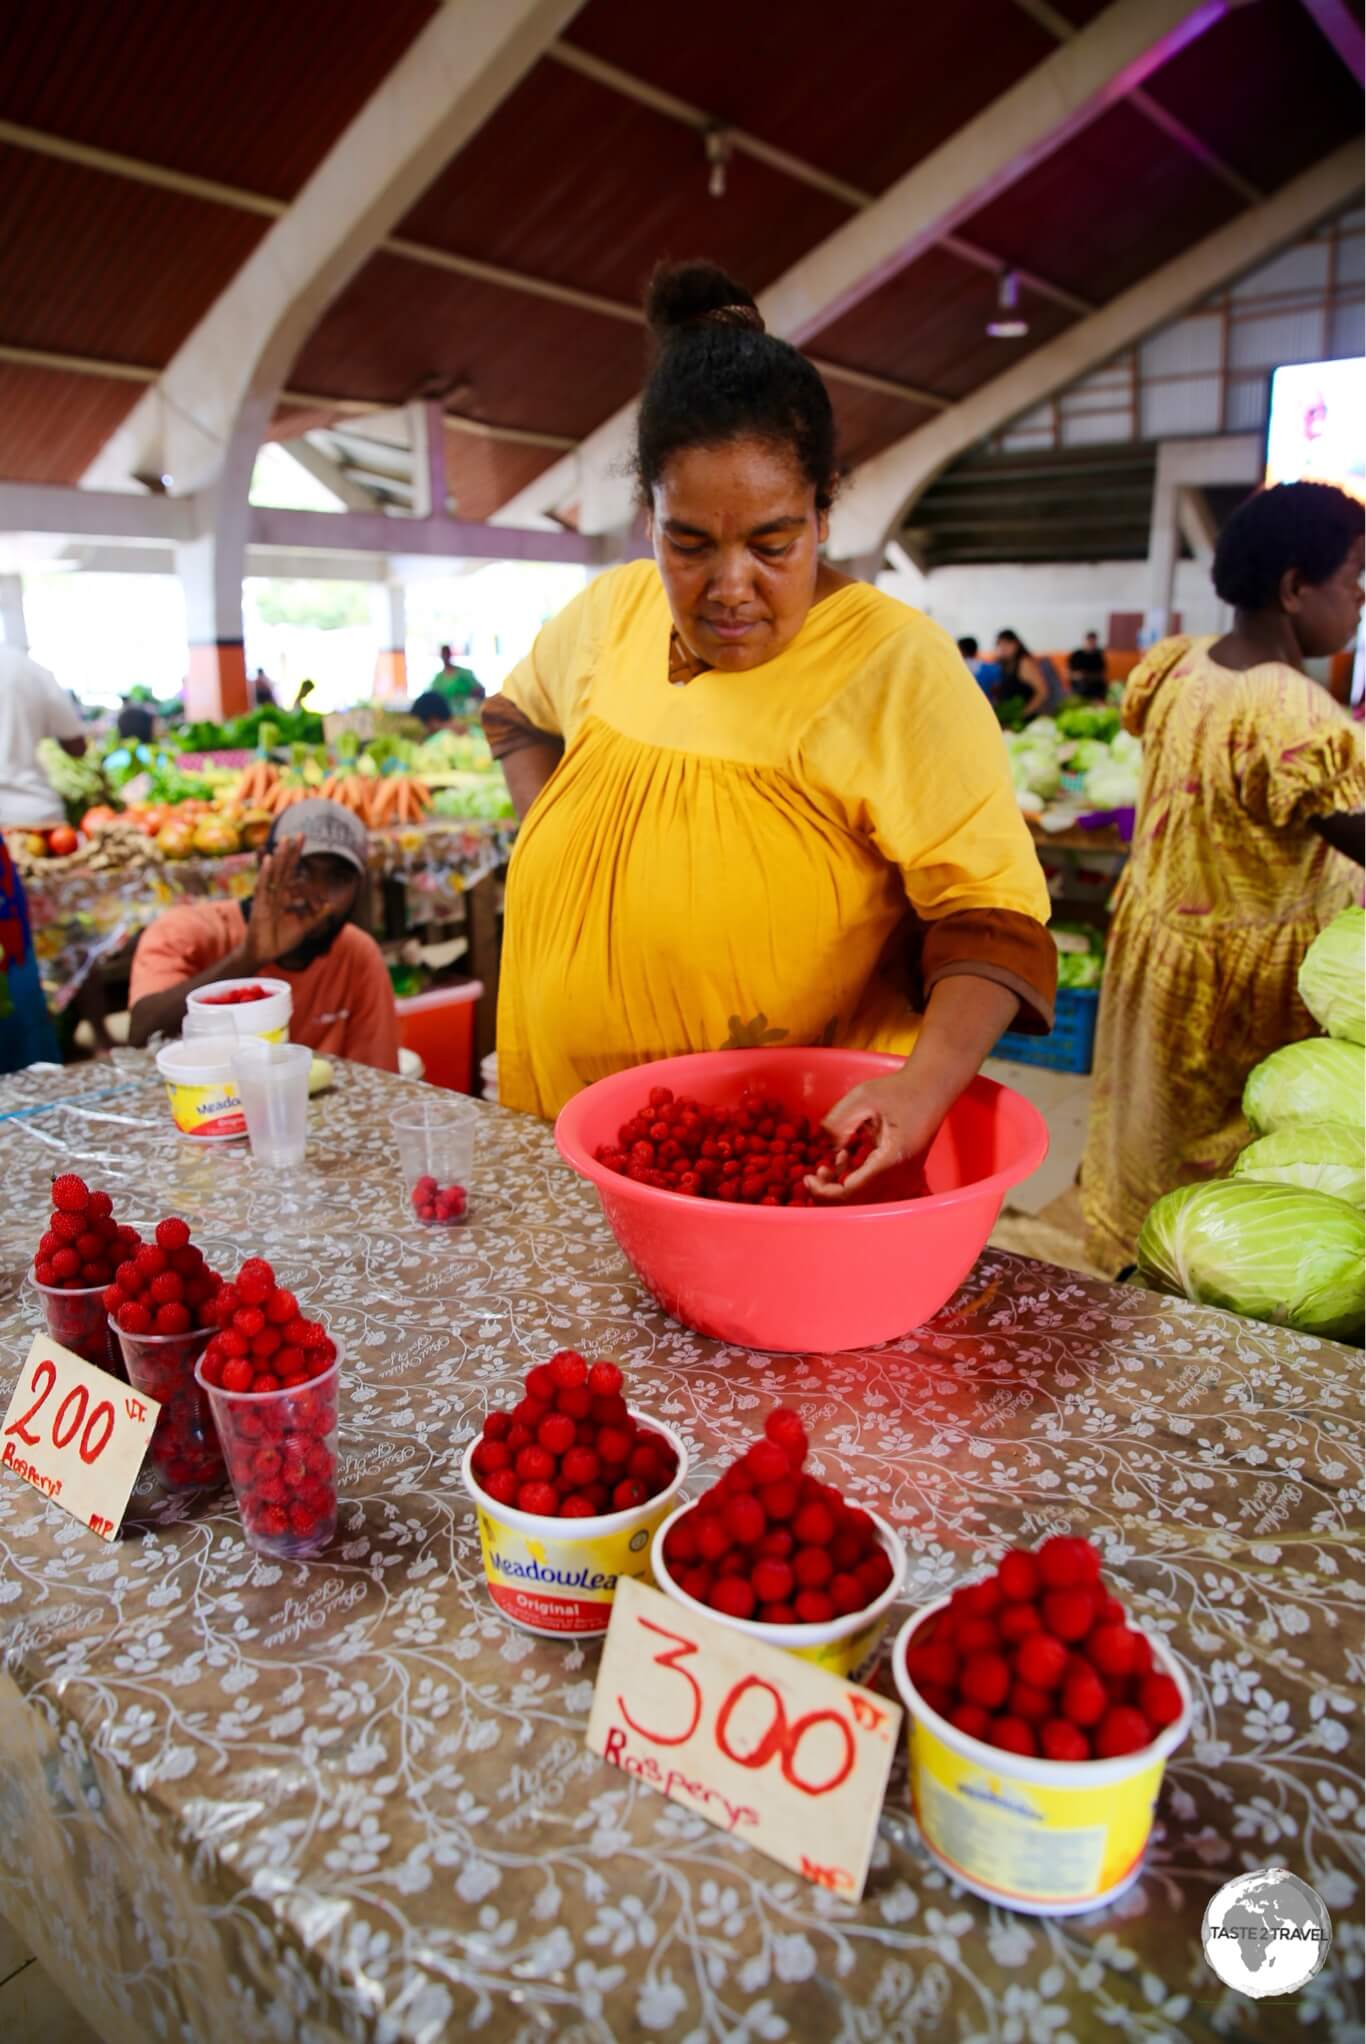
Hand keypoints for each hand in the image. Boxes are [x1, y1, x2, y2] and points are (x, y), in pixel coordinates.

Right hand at [243, 838, 331, 965]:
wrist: (265, 954)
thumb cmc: (281, 940)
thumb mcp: (304, 926)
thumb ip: (317, 915)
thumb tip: (332, 905)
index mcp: (285, 895)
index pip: (292, 871)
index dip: (297, 855)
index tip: (303, 838)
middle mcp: (275, 893)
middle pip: (283, 868)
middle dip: (290, 851)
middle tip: (297, 833)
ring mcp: (267, 898)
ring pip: (273, 874)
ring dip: (278, 858)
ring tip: (283, 842)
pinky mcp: (260, 905)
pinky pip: (262, 887)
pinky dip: (265, 874)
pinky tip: (268, 861)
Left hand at [807, 1070, 945, 1200]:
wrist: (930, 1090)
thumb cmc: (898, 1090)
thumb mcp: (863, 1096)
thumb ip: (839, 1121)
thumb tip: (824, 1147)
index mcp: (892, 1159)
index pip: (851, 1192)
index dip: (824, 1192)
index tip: (807, 1178)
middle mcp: (901, 1177)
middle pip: (858, 1203)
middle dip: (830, 1192)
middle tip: (815, 1173)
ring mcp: (906, 1180)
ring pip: (866, 1201)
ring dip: (842, 1188)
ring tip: (832, 1162)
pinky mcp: (905, 1178)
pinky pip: (875, 1192)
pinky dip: (855, 1183)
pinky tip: (847, 1160)